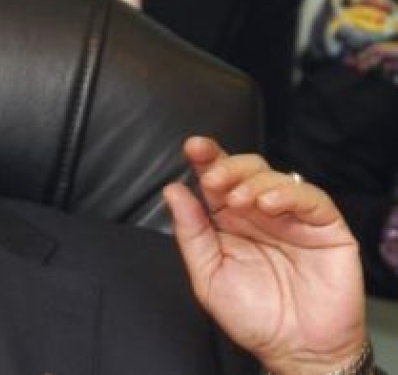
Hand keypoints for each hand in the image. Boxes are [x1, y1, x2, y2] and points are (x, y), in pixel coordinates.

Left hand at [163, 136, 366, 374]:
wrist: (295, 350)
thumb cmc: (252, 315)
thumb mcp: (208, 275)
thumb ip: (191, 233)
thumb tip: (173, 190)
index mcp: (229, 220)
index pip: (217, 181)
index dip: (207, 159)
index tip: (193, 147)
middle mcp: (260, 213)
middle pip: (246, 170)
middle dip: (227, 166)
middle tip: (214, 178)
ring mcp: (293, 218)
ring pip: (276, 177)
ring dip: (253, 182)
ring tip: (239, 202)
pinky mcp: (325, 226)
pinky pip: (311, 198)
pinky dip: (289, 194)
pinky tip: (269, 204)